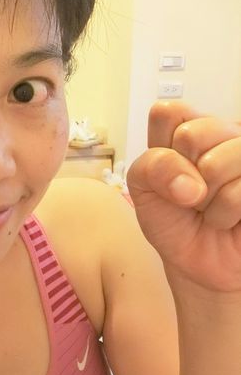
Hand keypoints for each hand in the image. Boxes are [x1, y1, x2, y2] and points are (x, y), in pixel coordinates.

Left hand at [127, 101, 240, 292]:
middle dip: (182, 177)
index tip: (167, 177)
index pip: (168, 113)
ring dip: (205, 200)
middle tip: (191, 196)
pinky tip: (227, 218)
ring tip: (210, 208)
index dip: (162, 151)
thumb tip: (189, 181)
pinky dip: (223, 214)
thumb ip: (151, 167)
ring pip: (217, 163)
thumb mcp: (144, 191)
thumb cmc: (173, 222)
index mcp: (189, 127)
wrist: (197, 262)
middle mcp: (223, 133)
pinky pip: (238, 191)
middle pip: (191, 134)